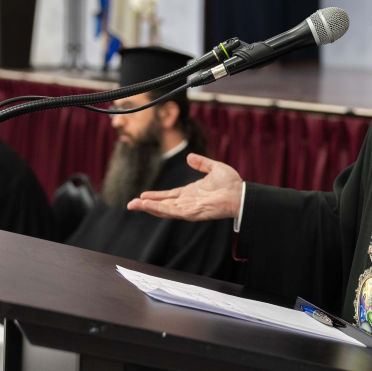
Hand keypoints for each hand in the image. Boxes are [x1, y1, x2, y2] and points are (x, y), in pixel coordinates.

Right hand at [128, 153, 242, 220]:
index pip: (169, 196)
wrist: (241, 193)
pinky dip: (159, 208)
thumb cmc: (231, 183)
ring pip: (164, 210)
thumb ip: (202, 163)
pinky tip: (147, 205)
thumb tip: (189, 157)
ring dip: (148, 207)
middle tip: (130, 204)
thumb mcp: (214, 168)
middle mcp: (187, 202)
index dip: (155, 196)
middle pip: (162, 205)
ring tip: (133, 205)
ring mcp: (189, 209)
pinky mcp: (191, 213)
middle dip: (146, 205)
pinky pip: (172, 212)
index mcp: (190, 193)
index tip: (142, 196)